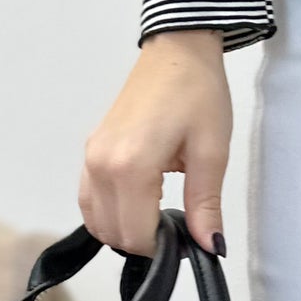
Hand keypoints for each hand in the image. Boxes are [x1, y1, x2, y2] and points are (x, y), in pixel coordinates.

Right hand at [79, 29, 230, 257]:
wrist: (177, 52)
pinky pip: (88, 198)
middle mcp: (100, 165)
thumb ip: (205, 205)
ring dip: (124, 229)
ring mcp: (89, 157)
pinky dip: (109, 212)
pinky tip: (138, 202)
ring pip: (95, 220)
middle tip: (177, 227)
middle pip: (112, 232)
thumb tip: (210, 248)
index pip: (136, 234)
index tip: (186, 238)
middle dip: (144, 241)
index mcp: (130, 167)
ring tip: (158, 214)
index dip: (163, 248)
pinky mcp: (89, 150)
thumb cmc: (199, 96)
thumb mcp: (212, 152)